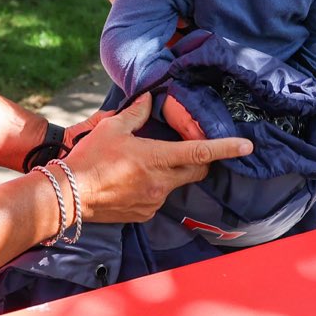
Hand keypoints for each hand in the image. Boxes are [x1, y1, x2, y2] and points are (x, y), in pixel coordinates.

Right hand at [59, 92, 248, 223]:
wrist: (68, 196)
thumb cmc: (89, 158)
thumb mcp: (111, 128)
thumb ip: (136, 114)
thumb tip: (150, 100)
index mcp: (156, 158)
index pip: (200, 152)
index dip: (226, 148)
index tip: (247, 146)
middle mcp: (161, 183)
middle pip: (196, 170)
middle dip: (201, 159)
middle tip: (193, 147)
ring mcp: (154, 202)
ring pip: (176, 184)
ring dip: (170, 172)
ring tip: (142, 164)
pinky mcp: (144, 214)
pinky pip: (158, 197)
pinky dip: (154, 187)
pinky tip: (132, 181)